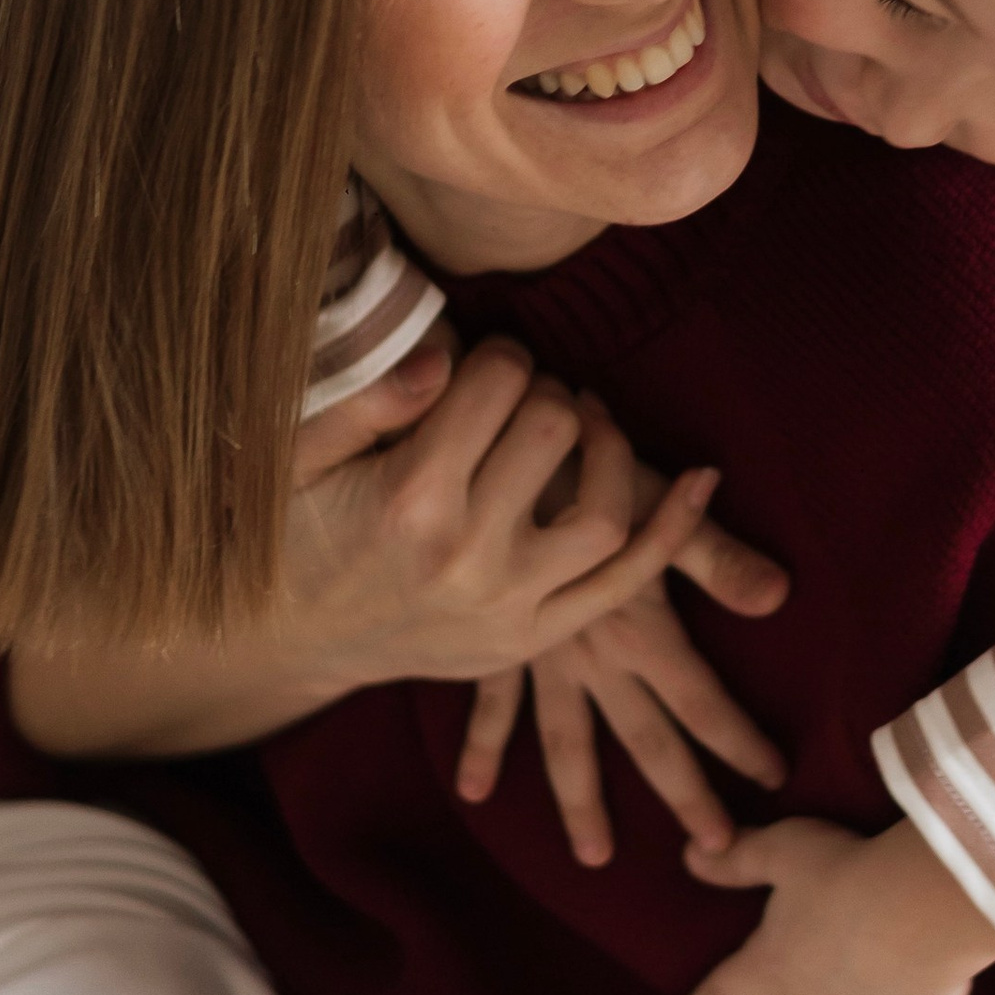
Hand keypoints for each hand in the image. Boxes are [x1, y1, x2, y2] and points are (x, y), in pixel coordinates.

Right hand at [282, 338, 727, 694]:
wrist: (291, 639)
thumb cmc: (295, 529)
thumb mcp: (299, 454)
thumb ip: (369, 399)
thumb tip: (448, 355)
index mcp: (409, 501)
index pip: (496, 386)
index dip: (498, 356)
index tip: (480, 368)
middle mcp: (467, 559)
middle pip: (553, 430)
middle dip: (543, 391)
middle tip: (518, 395)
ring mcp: (508, 608)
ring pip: (605, 510)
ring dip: (606, 445)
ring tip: (580, 420)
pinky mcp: (533, 639)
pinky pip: (627, 585)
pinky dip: (676, 530)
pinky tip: (704, 478)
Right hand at [455, 450, 788, 859]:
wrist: (491, 461)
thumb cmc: (581, 468)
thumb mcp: (652, 504)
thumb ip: (715, 557)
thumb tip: (779, 596)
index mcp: (639, 628)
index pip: (702, 701)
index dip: (741, 741)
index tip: (776, 780)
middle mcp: (592, 658)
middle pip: (646, 741)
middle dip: (683, 795)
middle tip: (715, 851)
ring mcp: (539, 659)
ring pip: (566, 746)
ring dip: (582, 802)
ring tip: (594, 857)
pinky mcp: (494, 645)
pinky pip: (490, 709)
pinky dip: (482, 749)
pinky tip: (475, 792)